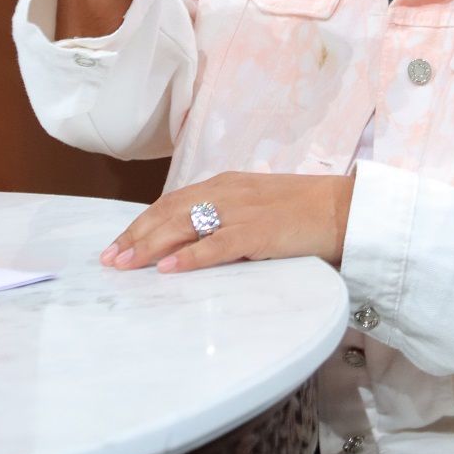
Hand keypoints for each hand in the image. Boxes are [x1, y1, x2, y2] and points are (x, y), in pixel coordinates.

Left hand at [99, 172, 355, 272]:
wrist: (343, 209)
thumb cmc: (303, 211)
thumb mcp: (257, 205)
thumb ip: (226, 216)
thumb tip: (192, 241)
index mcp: (226, 184)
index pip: (172, 202)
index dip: (142, 223)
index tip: (118, 244)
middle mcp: (227, 192)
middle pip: (169, 212)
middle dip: (136, 236)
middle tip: (110, 260)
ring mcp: (242, 211)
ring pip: (184, 226)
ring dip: (150, 246)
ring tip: (126, 264)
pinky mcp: (258, 233)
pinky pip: (216, 245)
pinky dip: (190, 257)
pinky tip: (168, 269)